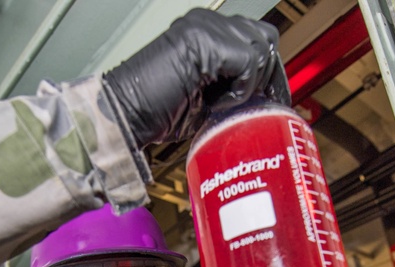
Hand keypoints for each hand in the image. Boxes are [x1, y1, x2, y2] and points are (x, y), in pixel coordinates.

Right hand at [103, 8, 289, 147]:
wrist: (128, 116)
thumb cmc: (159, 113)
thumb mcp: (207, 98)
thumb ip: (234, 85)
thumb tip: (265, 93)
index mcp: (206, 31)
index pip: (257, 37)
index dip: (265, 70)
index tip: (266, 98)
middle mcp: (207, 22)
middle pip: (265, 37)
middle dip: (264, 74)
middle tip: (247, 102)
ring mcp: (206, 27)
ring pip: (260, 48)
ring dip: (250, 83)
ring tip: (223, 103)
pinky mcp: (205, 41)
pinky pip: (249, 62)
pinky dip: (240, 89)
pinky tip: (217, 103)